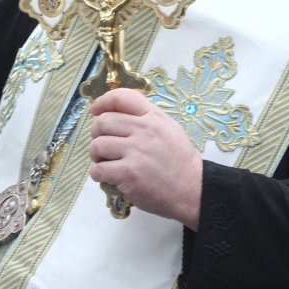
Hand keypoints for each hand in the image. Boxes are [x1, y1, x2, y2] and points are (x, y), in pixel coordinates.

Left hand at [88, 88, 201, 227]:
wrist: (192, 190)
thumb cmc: (179, 161)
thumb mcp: (169, 128)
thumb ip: (146, 118)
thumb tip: (116, 113)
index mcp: (153, 117)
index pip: (121, 97)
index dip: (102, 102)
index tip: (95, 111)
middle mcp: (144, 130)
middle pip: (103, 122)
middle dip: (96, 134)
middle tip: (103, 144)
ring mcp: (136, 152)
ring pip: (97, 145)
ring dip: (96, 155)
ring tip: (105, 161)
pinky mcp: (128, 173)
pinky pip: (98, 169)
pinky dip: (97, 173)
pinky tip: (107, 176)